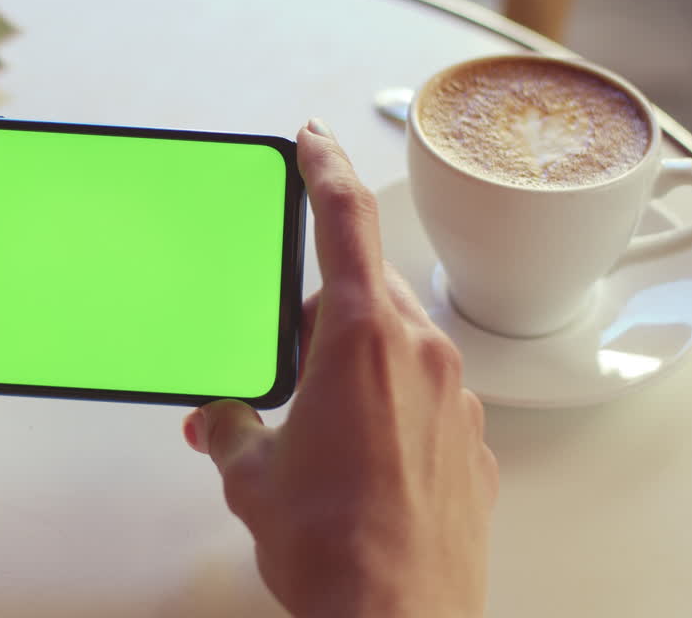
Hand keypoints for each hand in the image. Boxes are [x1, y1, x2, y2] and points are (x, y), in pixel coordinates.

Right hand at [182, 119, 497, 617]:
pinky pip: (426, 397)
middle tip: (283, 366)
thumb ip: (229, 428)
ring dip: (355, 364)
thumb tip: (218, 421)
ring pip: (399, 346)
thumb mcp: (252, 476)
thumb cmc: (334, 549)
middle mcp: (421, 356)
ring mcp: (457, 400)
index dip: (327, 169)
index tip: (316, 141)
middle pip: (367, 295)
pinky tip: (359, 459)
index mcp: (362, 340)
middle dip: (321, 319)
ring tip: (315, 426)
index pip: (347, 222)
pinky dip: (390, 407)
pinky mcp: (473, 445)